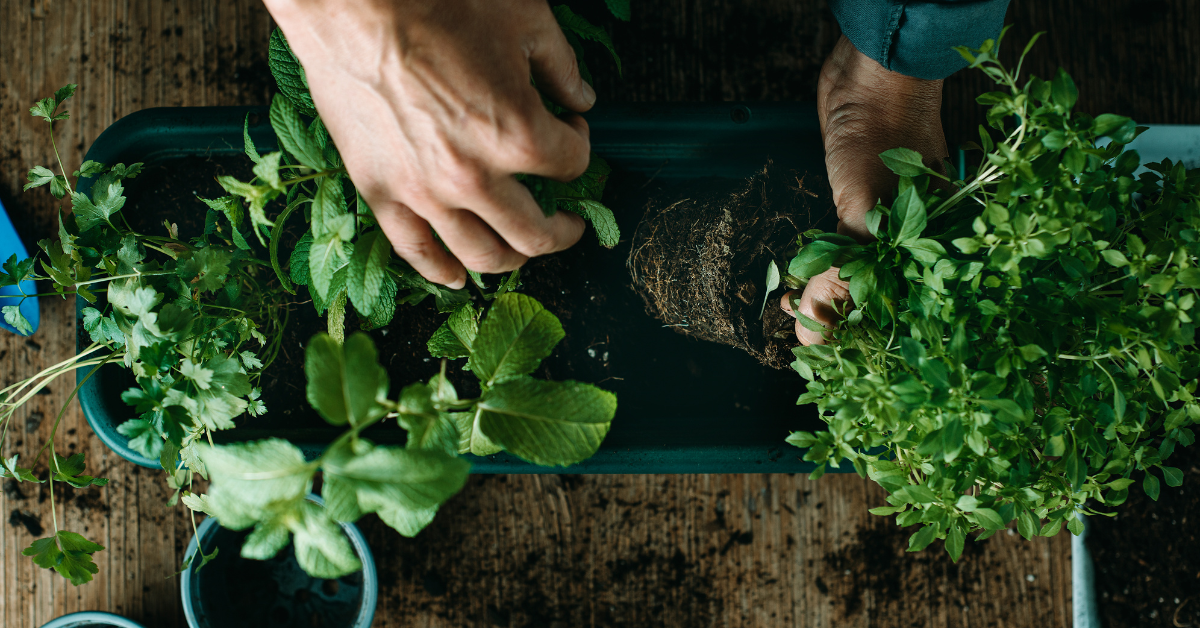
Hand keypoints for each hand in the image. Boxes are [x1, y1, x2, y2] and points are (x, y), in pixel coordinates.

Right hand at [264, 0, 594, 288]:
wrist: (352, 1)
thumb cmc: (438, 1)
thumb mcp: (524, 19)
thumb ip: (562, 66)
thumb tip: (583, 98)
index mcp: (520, 136)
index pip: (572, 165)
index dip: (580, 146)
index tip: (571, 129)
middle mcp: (476, 178)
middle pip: (536, 234)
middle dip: (562, 231)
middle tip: (568, 222)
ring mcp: (425, 193)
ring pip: (481, 256)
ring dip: (512, 259)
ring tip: (521, 249)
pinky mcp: (380, 193)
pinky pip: (415, 252)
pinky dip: (440, 272)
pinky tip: (456, 278)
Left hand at [781, 34, 947, 343]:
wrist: (871, 76)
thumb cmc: (885, 136)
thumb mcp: (864, 210)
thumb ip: (844, 272)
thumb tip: (816, 331)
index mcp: (940, 251)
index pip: (915, 316)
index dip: (883, 347)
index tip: (849, 377)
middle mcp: (920, 245)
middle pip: (888, 304)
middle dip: (853, 333)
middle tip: (815, 361)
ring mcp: (892, 229)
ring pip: (863, 282)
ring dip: (833, 306)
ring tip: (801, 334)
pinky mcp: (861, 212)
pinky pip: (844, 257)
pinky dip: (823, 277)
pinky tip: (801, 296)